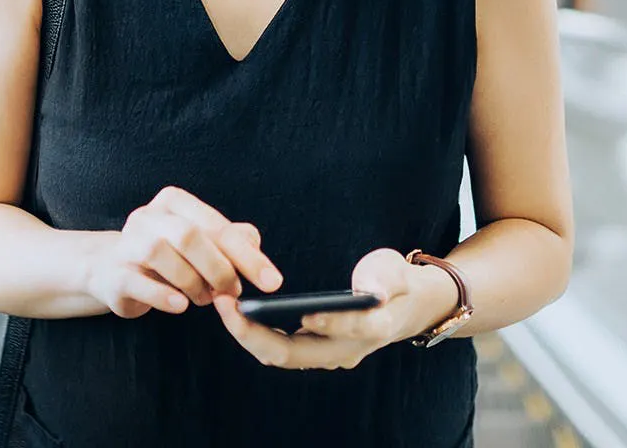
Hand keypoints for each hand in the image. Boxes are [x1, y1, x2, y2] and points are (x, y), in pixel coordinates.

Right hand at [81, 187, 282, 318]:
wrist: (111, 270)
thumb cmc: (167, 256)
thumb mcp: (202, 243)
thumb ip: (233, 241)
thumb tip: (256, 249)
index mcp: (174, 203)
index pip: (217, 226)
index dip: (247, 255)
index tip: (272, 282)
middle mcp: (148, 217)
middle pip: (189, 236)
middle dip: (219, 269)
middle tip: (234, 292)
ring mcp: (127, 244)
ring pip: (162, 255)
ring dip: (192, 283)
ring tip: (204, 299)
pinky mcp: (114, 274)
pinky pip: (138, 282)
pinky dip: (163, 296)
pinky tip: (180, 305)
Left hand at [212, 249, 459, 370]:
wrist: (403, 305)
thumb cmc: (397, 281)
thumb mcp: (396, 271)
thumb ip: (386, 279)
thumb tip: (372, 292)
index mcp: (376, 328)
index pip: (352, 330)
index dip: (330, 323)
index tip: (305, 312)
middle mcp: (347, 350)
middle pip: (298, 354)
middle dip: (258, 334)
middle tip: (229, 305)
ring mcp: (328, 355)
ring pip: (282, 356)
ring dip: (248, 335)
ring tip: (222, 304)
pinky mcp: (313, 351)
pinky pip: (278, 349)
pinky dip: (254, 333)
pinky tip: (234, 311)